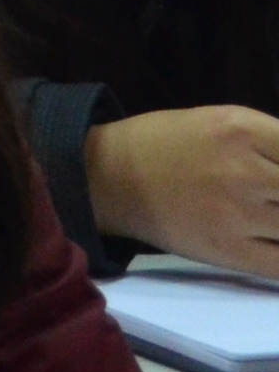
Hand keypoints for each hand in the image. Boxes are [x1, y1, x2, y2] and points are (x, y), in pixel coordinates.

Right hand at [87, 104, 278, 274]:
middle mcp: (244, 171)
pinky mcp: (227, 250)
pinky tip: (276, 244)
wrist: (109, 176)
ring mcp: (236, 214)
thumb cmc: (170, 143)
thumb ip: (276, 141)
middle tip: (276, 200)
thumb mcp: (225, 121)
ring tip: (271, 215)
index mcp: (242, 130)